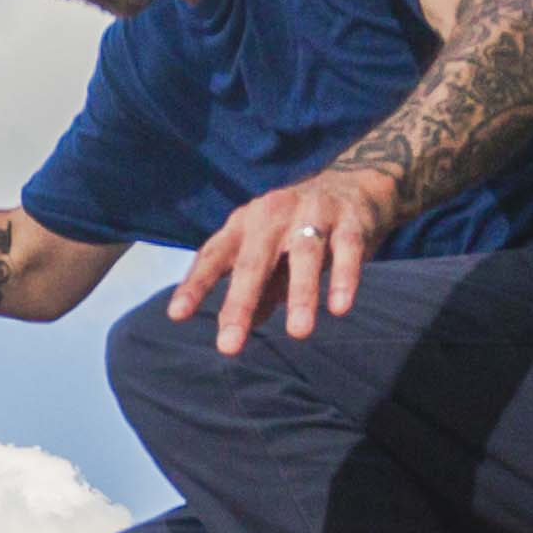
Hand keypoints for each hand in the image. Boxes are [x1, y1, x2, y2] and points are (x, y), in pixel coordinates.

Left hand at [168, 165, 400, 350]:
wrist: (355, 187)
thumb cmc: (298, 229)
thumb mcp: (271, 257)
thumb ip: (257, 292)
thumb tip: (238, 328)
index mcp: (244, 224)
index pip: (215, 256)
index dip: (196, 284)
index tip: (177, 315)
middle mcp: (273, 214)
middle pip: (253, 261)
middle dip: (239, 303)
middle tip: (229, 346)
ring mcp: (313, 214)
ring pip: (304, 255)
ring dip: (301, 294)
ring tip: (298, 333)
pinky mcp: (350, 221)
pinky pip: (346, 250)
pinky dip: (343, 278)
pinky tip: (339, 308)